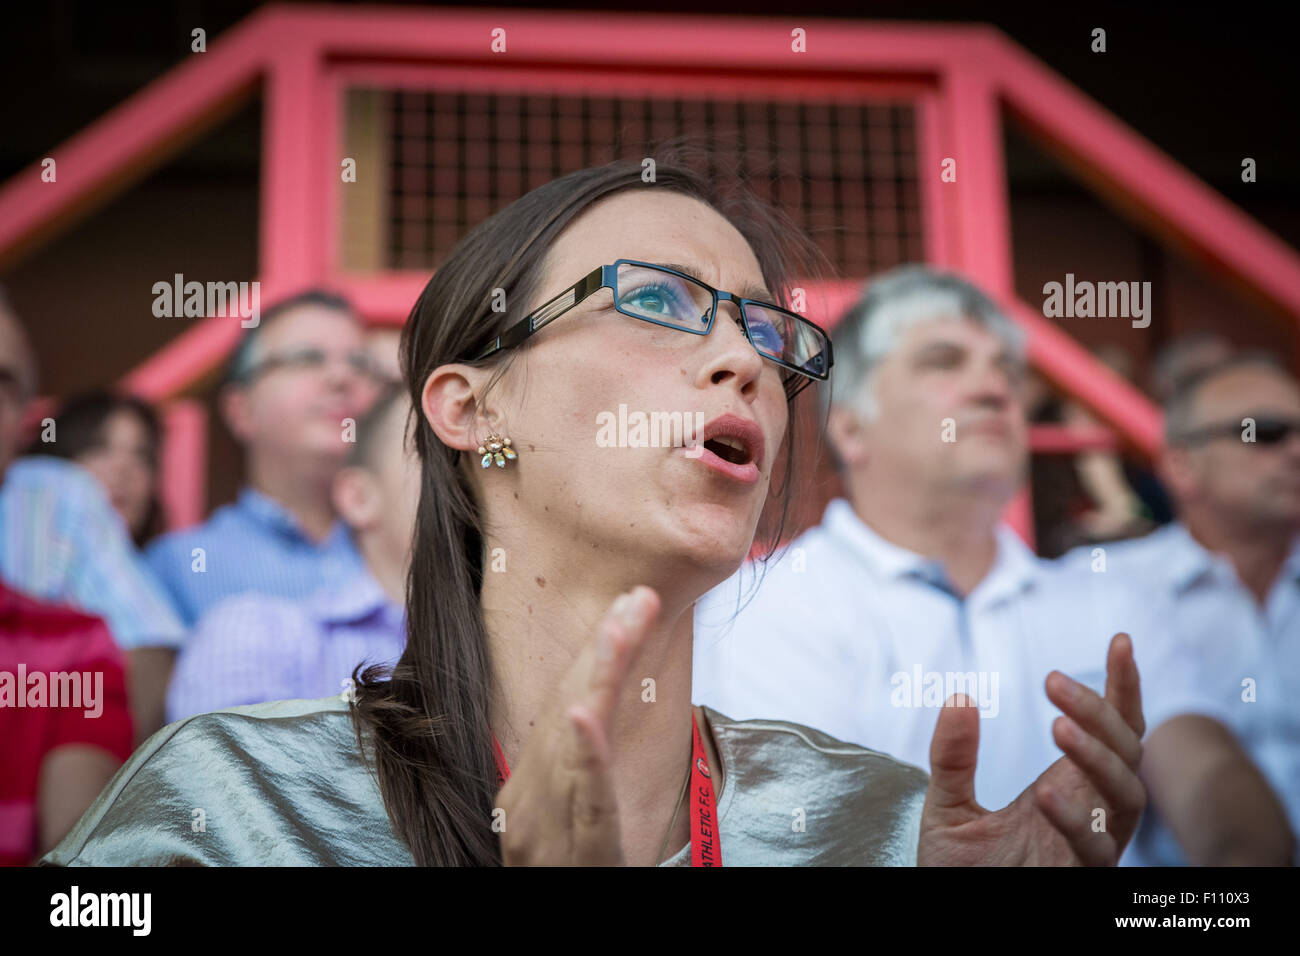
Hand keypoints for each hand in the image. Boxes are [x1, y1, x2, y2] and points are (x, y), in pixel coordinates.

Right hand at [498, 586, 660, 865]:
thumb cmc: (577, 880)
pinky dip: (586, 757)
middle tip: (639, 597)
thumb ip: (580, 777)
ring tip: (622, 625)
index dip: (598, 654)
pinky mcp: (580, 860)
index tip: (629, 606)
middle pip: (571, 710)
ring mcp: (547, 835)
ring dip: (602, 678)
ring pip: (577, 742)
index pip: (568, 707)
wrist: (567, 933)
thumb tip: (591, 713)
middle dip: (606, 649)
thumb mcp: (576, 822)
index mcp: (531, 793)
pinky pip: (587, 804)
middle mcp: (531, 806)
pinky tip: (584, 715)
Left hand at [917, 633, 1146, 864]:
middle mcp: (1092, 811)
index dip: (1123, 686)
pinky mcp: (1082, 878)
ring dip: (1096, 755)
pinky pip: (1097, 848)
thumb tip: (960, 695)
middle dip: (1098, 711)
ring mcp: (1092, 846)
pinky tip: (1046, 794)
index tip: (1119, 640)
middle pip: (1126, 751)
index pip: (1114, 728)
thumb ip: (953, 755)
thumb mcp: (947, 805)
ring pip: (1125, 794)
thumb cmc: (960, 871)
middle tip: (1052, 680)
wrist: (956, 915)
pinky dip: (1077, 819)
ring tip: (1057, 724)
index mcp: (1071, 786)